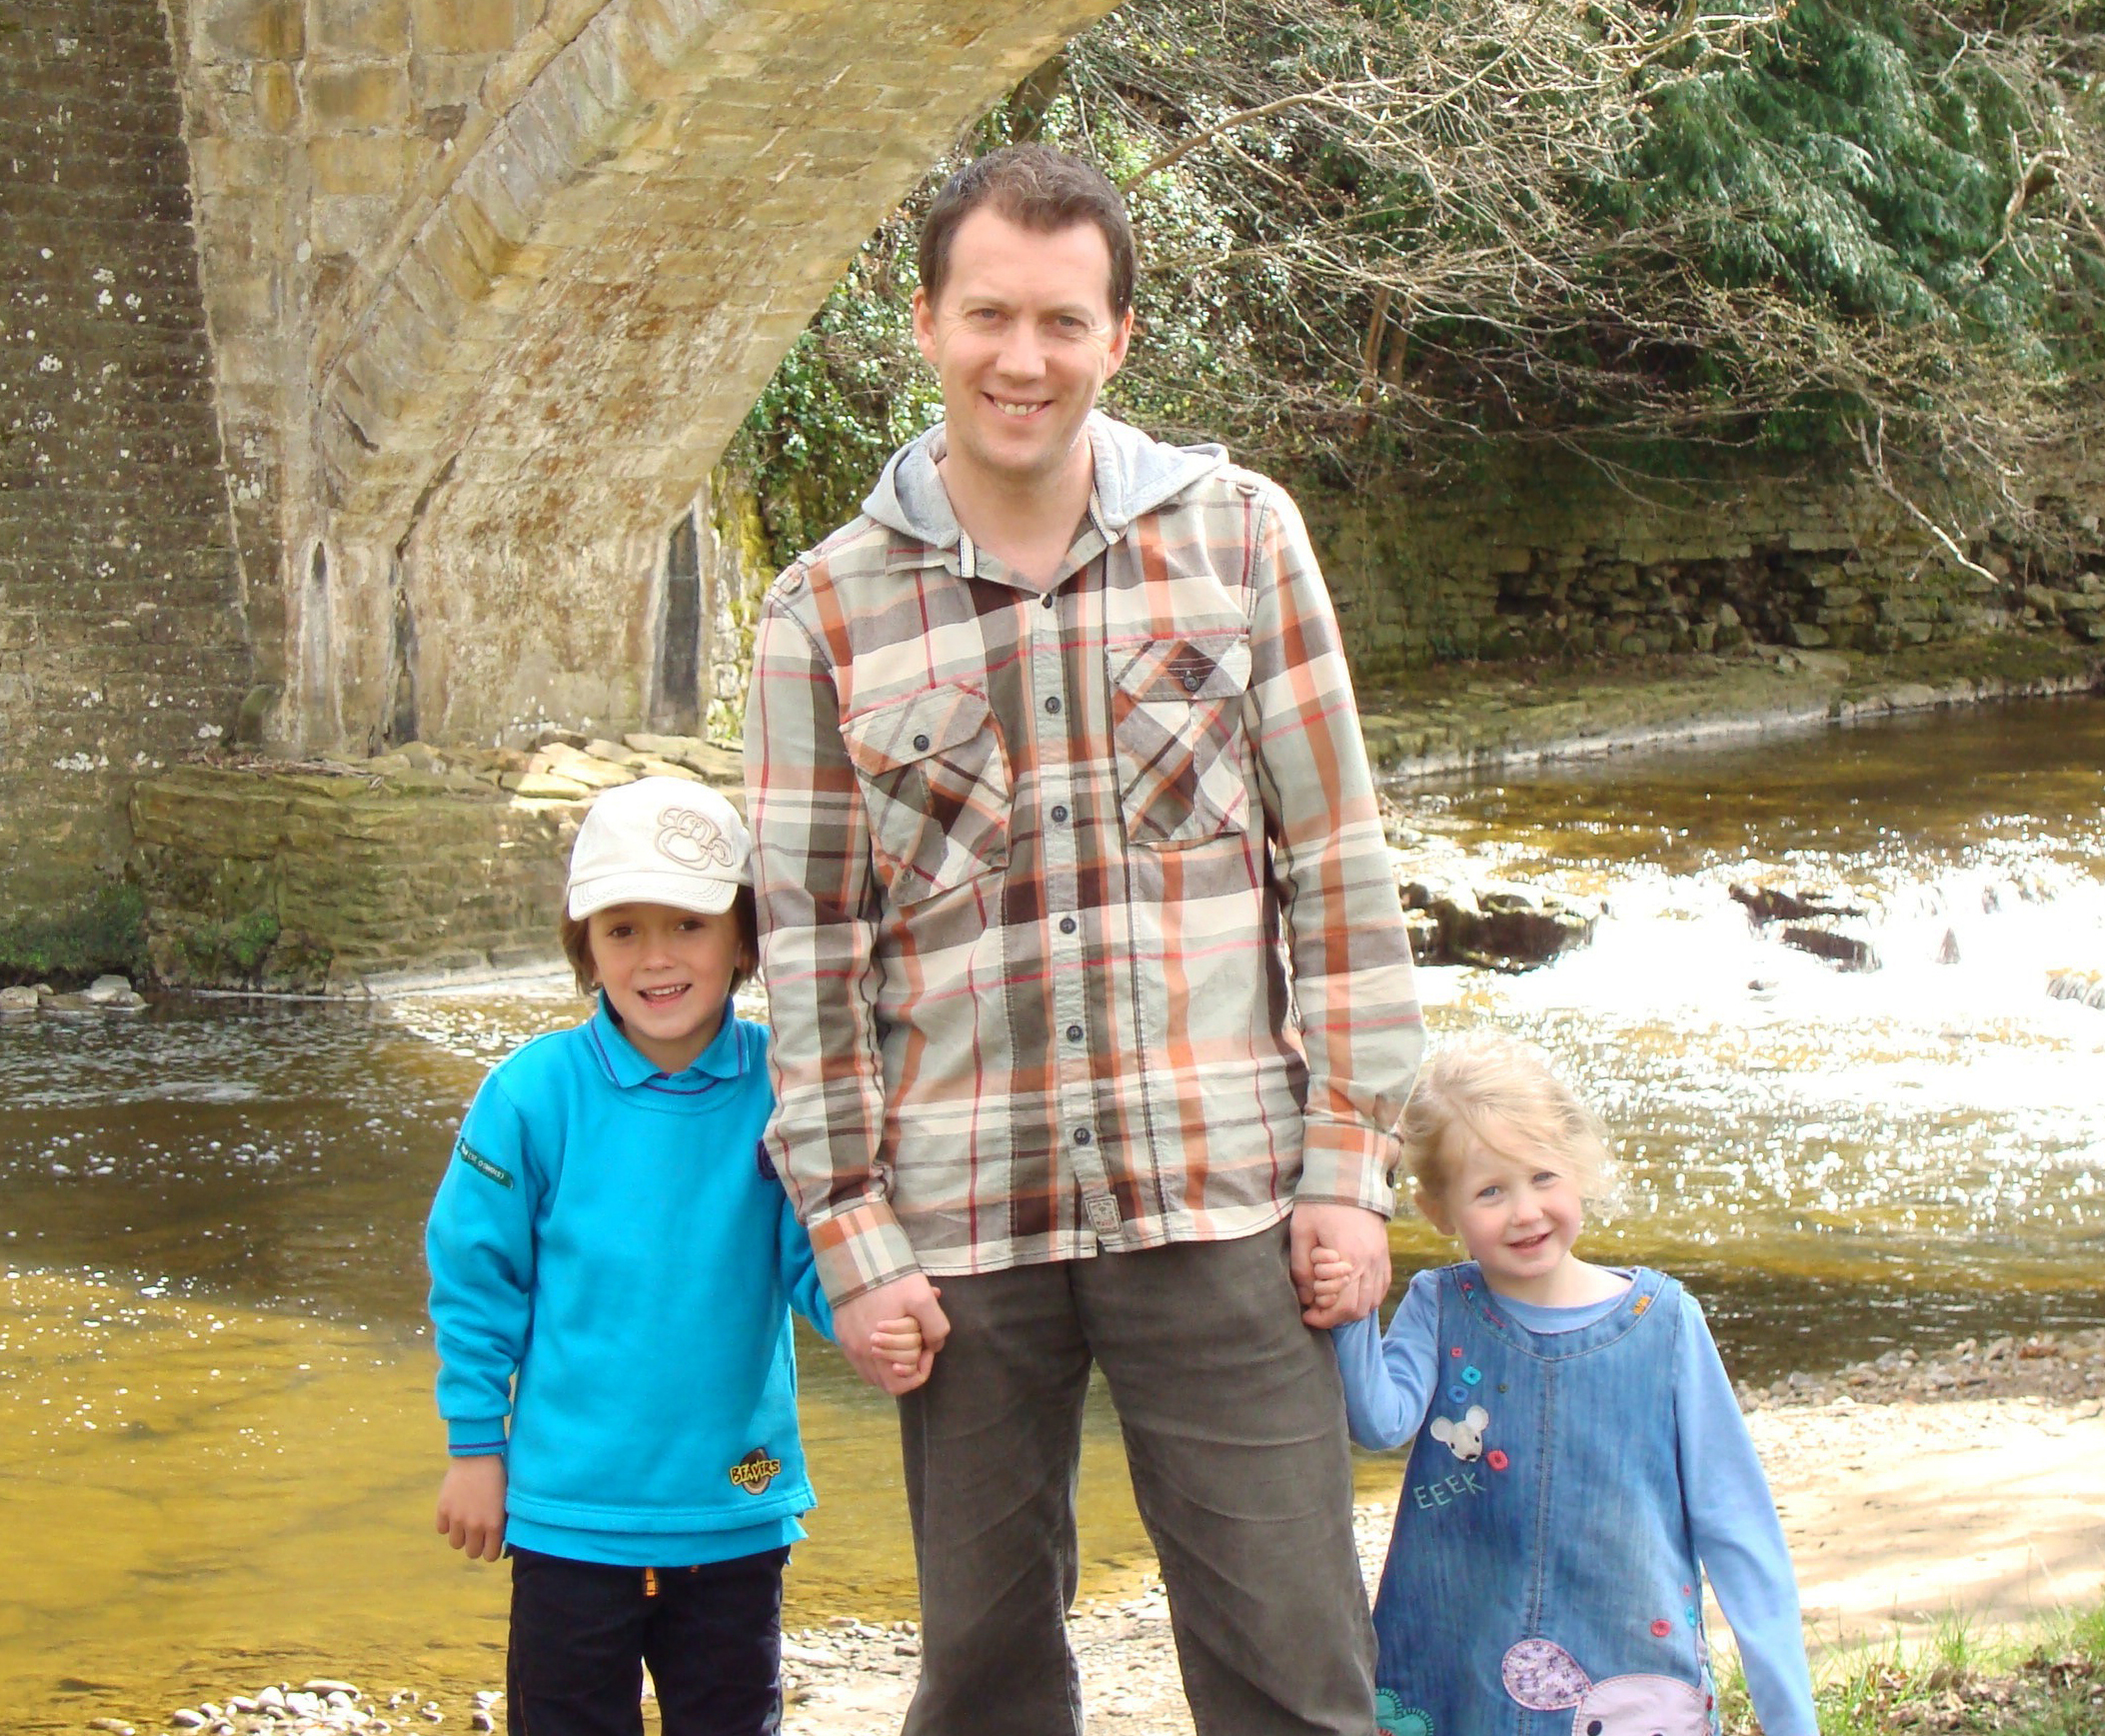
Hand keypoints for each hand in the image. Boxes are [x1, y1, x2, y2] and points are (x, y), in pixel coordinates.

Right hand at [435, 1454, 506, 1560]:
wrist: (478, 1455)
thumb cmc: (498, 1475)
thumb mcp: (506, 1501)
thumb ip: (501, 1522)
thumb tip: (498, 1540)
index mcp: (494, 1525)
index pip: (490, 1556)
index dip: (490, 1550)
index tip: (490, 1543)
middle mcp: (475, 1526)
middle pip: (471, 1553)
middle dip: (476, 1544)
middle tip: (478, 1532)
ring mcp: (457, 1519)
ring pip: (455, 1543)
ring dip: (461, 1535)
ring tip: (465, 1521)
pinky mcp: (443, 1509)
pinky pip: (442, 1529)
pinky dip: (447, 1524)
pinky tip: (454, 1512)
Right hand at [832, 1274, 950, 1395]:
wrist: (855, 1257)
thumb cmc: (890, 1279)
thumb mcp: (922, 1298)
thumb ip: (936, 1326)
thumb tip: (935, 1345)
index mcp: (878, 1351)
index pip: (902, 1384)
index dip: (921, 1369)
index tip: (926, 1346)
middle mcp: (860, 1353)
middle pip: (887, 1382)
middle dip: (907, 1364)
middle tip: (917, 1340)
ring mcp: (848, 1345)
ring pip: (873, 1372)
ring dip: (891, 1361)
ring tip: (902, 1336)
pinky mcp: (841, 1333)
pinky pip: (859, 1359)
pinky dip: (876, 1354)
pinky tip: (887, 1333)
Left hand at [1291, 1203, 1390, 1326]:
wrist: (1348, 1178)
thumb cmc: (1321, 1203)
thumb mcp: (1301, 1232)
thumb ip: (1301, 1268)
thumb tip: (1306, 1298)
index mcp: (1349, 1259)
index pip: (1340, 1306)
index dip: (1322, 1317)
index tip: (1306, 1314)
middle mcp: (1370, 1263)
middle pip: (1358, 1310)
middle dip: (1335, 1317)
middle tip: (1317, 1311)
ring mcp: (1380, 1260)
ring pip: (1372, 1302)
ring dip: (1351, 1309)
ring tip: (1332, 1302)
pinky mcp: (1384, 1255)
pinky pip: (1381, 1288)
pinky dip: (1367, 1298)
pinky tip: (1351, 1293)